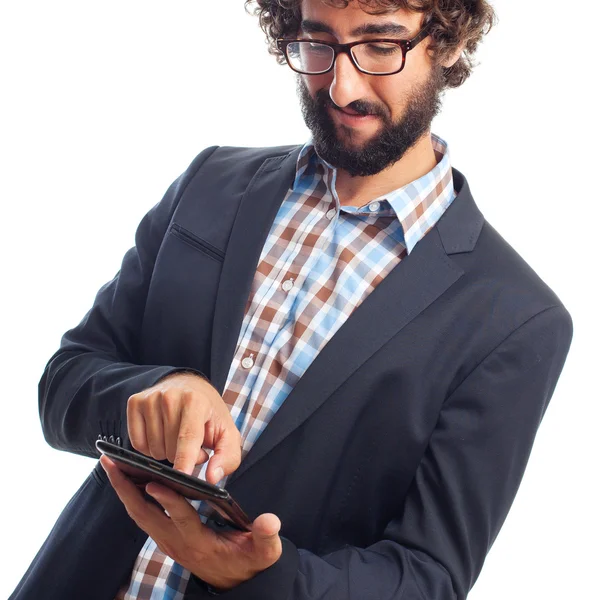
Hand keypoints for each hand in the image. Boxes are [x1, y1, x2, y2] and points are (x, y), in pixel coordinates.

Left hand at [101, 455, 281, 590]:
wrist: (233, 583)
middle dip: (126, 489)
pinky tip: (128, 478)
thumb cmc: (247, 561)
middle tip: (111, 463)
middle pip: (145, 515)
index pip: (180, 519)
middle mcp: (176, 542)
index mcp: (199, 543)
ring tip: (113, 463)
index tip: (154, 483)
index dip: (168, 502)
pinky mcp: (164, 536)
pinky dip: (131, 496)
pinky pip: (142, 515)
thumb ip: (265, 537)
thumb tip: (269, 521)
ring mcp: (167, 540)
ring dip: (123, 490)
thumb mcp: (262, 552)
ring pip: (138, 514)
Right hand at [127, 372, 240, 481]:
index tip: (182, 476)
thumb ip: (227, 457)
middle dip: (182, 457)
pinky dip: (149, 448)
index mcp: (195, 401)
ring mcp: (150, 398)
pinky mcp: (135, 403)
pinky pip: (137, 444)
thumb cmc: (209, 415)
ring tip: (178, 437)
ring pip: (153, 449)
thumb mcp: (227, 434)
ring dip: (166, 452)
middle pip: (170, 449)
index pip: (188, 436)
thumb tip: (212, 478)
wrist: (191, 387)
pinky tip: (161, 435)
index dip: (185, 459)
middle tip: (193, 443)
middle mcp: (170, 396)